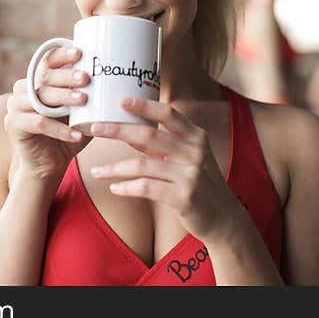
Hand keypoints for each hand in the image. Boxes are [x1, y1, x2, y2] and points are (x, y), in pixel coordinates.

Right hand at [4, 47, 91, 179]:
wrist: (50, 164)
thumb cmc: (68, 133)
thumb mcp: (81, 112)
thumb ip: (90, 95)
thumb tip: (119, 80)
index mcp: (38, 80)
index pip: (47, 60)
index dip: (61, 54)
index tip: (80, 53)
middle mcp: (23, 89)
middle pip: (44, 77)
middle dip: (66, 77)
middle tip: (86, 79)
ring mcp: (15, 106)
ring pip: (40, 98)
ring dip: (63, 98)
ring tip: (83, 102)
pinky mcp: (14, 124)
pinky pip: (38, 123)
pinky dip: (60, 129)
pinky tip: (76, 134)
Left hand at [89, 97, 244, 244]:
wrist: (224, 217)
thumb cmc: (200, 183)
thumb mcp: (189, 157)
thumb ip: (163, 144)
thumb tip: (130, 130)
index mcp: (196, 137)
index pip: (168, 114)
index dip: (145, 105)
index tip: (121, 100)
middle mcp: (195, 152)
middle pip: (149, 136)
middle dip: (118, 130)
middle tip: (95, 128)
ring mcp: (190, 175)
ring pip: (142, 165)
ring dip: (115, 167)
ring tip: (95, 171)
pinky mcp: (184, 197)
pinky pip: (147, 188)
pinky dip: (127, 188)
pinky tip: (114, 188)